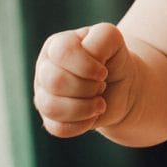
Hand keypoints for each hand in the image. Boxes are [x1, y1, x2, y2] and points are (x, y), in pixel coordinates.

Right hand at [33, 22, 134, 136]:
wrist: (122, 87)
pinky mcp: (49, 119)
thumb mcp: (113, 39)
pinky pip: (57, 128)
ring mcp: (43, 94)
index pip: (62, 52)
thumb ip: (102, 38)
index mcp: (57, 44)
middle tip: (102, 85)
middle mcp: (45, 68)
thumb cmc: (114, 59)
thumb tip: (89, 59)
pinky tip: (93, 116)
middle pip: (55, 81)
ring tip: (100, 102)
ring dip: (84, 107)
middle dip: (87, 87)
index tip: (103, 71)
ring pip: (51, 107)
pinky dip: (81, 124)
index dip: (86, 65)